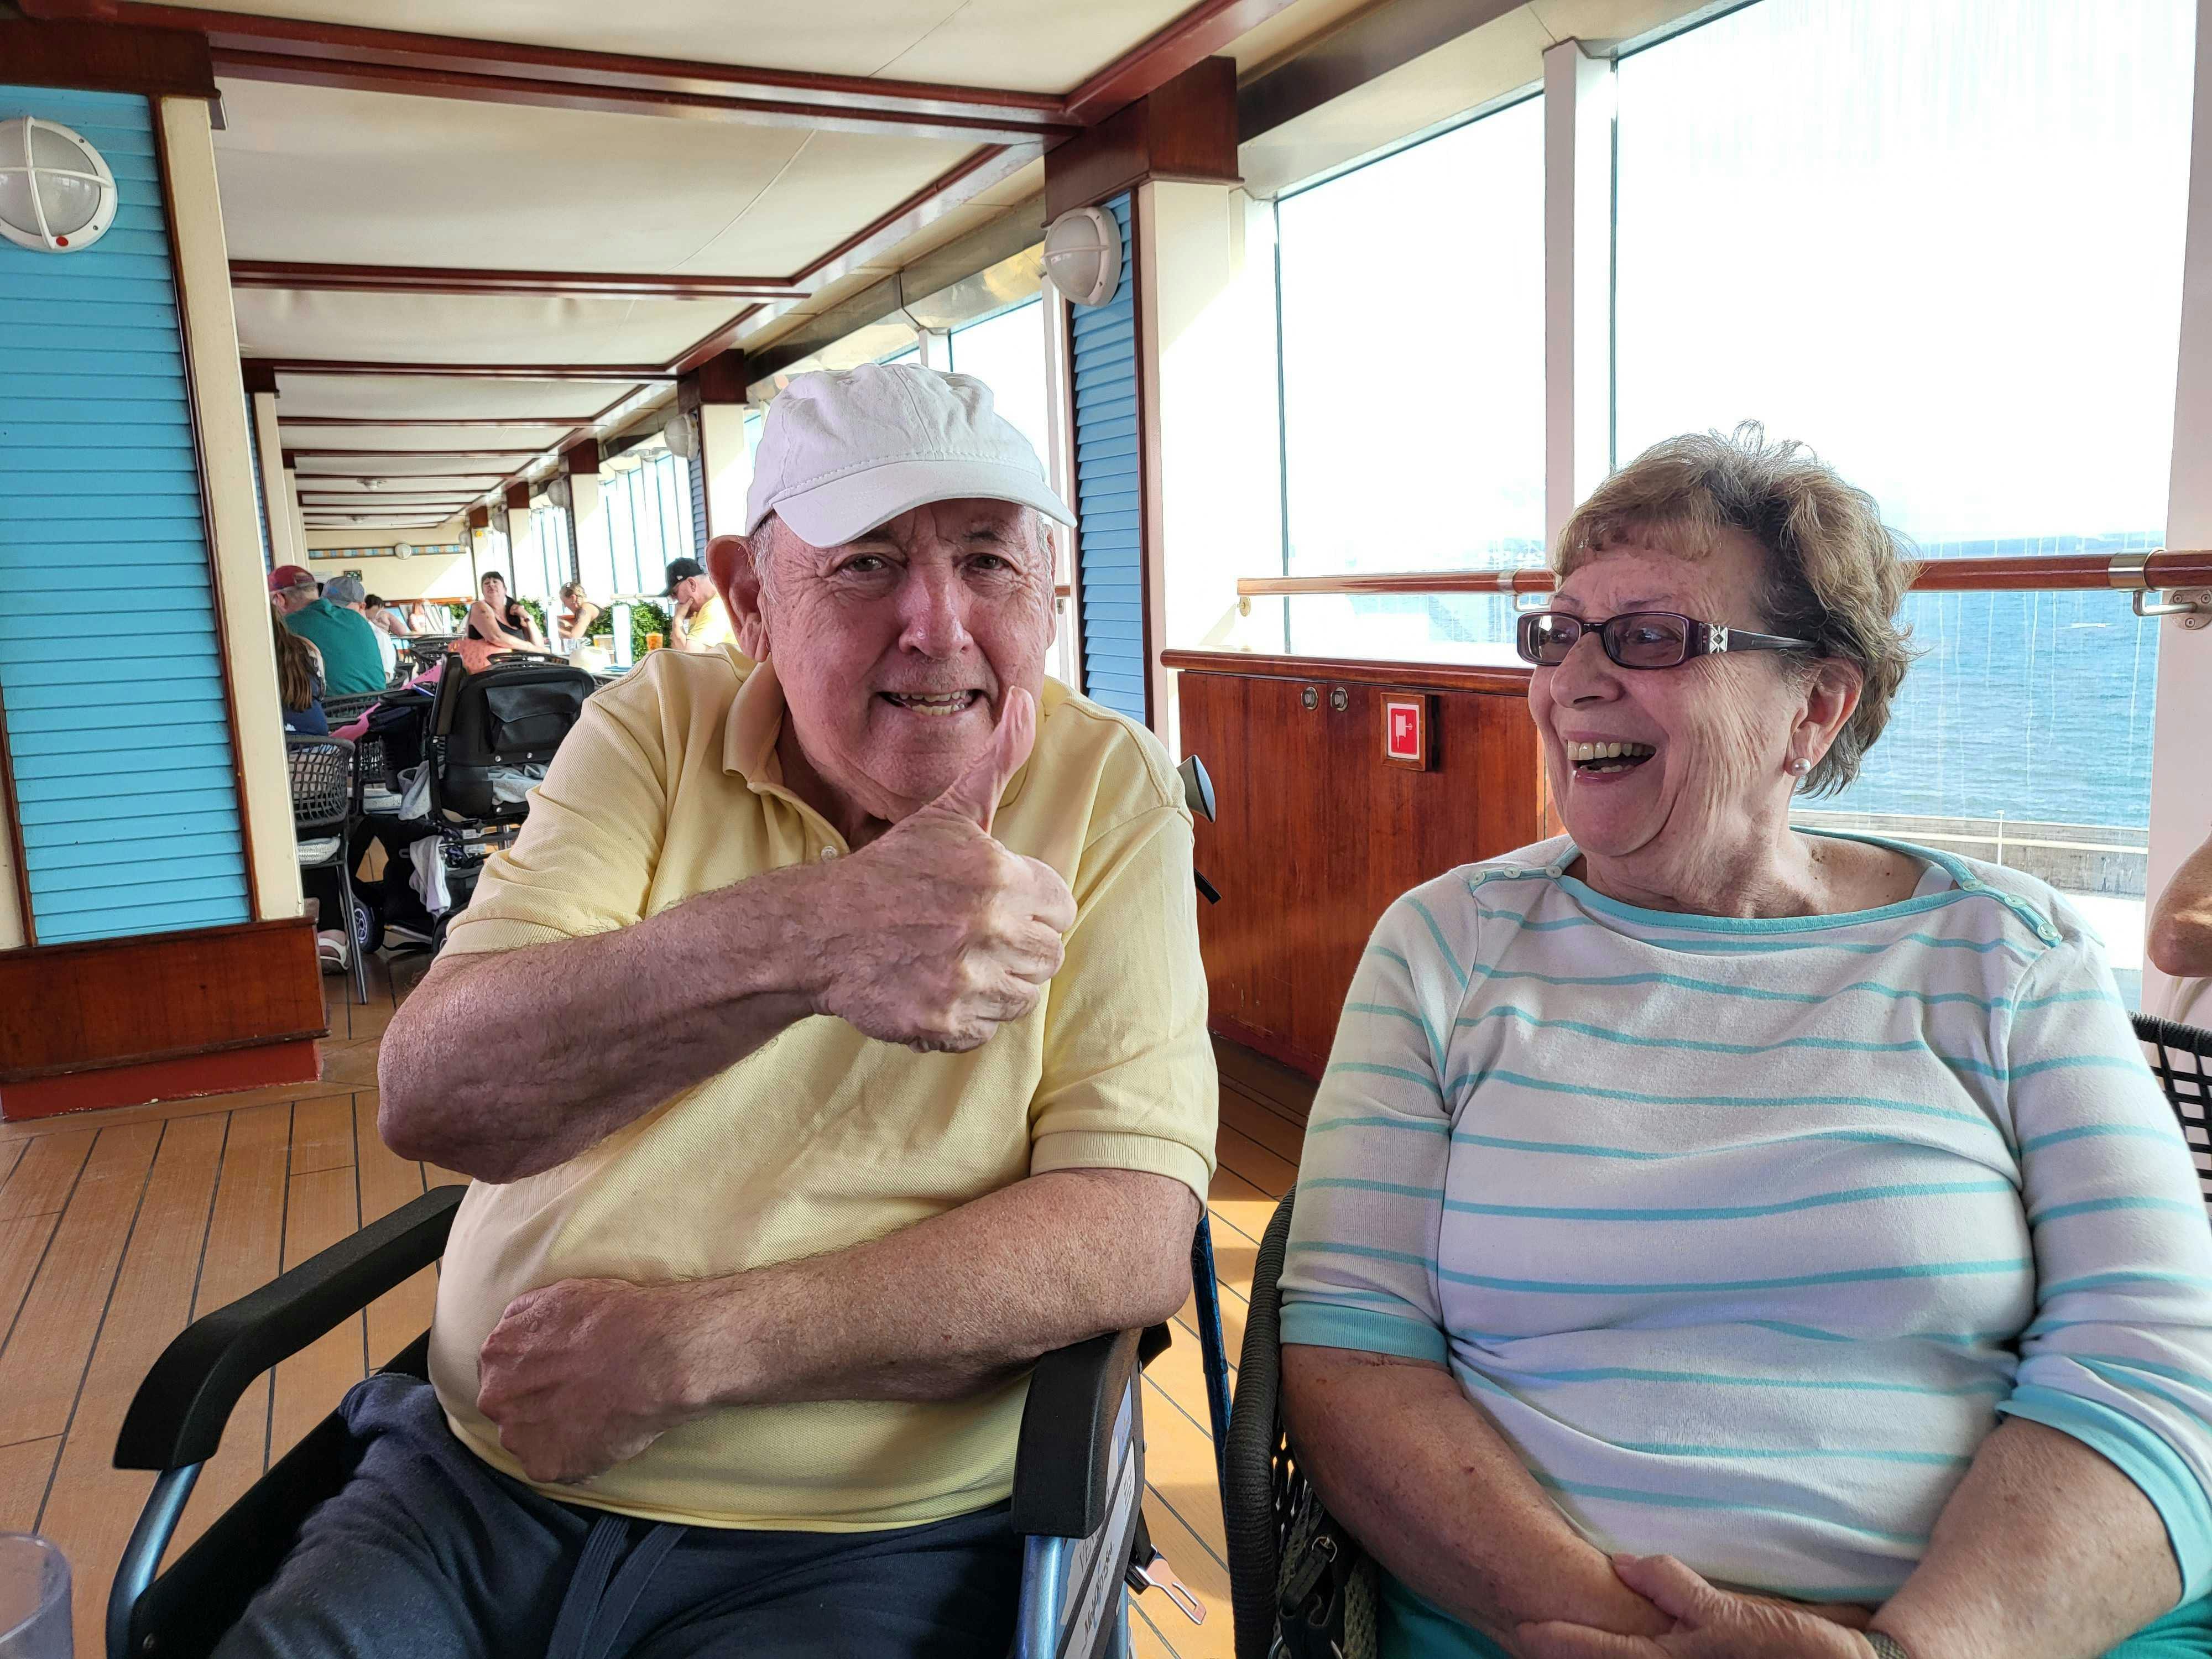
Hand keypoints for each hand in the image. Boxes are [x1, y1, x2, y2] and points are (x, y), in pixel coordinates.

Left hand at [476, 1276, 720, 1483]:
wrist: (657, 1356)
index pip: (501, 1370)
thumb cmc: (616, 1319)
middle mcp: (496, 1398)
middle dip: (537, 1404)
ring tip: (593, 1415)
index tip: (558, 1374)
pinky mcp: (545, 1466)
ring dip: (554, 1432)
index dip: (531, 1373)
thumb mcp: (560, 1294)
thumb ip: (523, 1316)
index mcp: (496, 1353)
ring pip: (529, 1439)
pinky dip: (574, 1457)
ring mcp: (518, 1436)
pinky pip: (555, 1465)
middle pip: (509, 1406)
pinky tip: (600, 1435)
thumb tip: (513, 1333)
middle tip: (578, 1395)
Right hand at [808, 688, 1077, 1052]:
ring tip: (951, 958)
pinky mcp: (945, 1022)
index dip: (1028, 905)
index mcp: (1001, 877)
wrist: (821, 930)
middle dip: (1015, 945)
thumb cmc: (895, 869)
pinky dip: (966, 1015)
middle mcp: (990, 928)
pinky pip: (988, 1028)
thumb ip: (999, 761)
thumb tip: (1024, 700)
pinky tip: (934, 985)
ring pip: (1024, 995)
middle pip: (1048, 955)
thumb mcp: (951, 812)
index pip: (1060, 908)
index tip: (989, 901)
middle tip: (967, 932)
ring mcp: (967, 979)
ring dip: (995, 983)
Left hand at [1518, 1556, 1877, 1658]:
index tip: (1525, 1628)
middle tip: (1527, 1634)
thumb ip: (1674, 1588)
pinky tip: (1615, 1647)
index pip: (1603, 1653)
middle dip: (1569, 1654)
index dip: (1560, 1640)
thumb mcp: (1732, 1613)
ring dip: (1597, 1652)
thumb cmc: (1793, 1646)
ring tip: (1557, 1641)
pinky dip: (1626, 1656)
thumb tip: (1622, 1563)